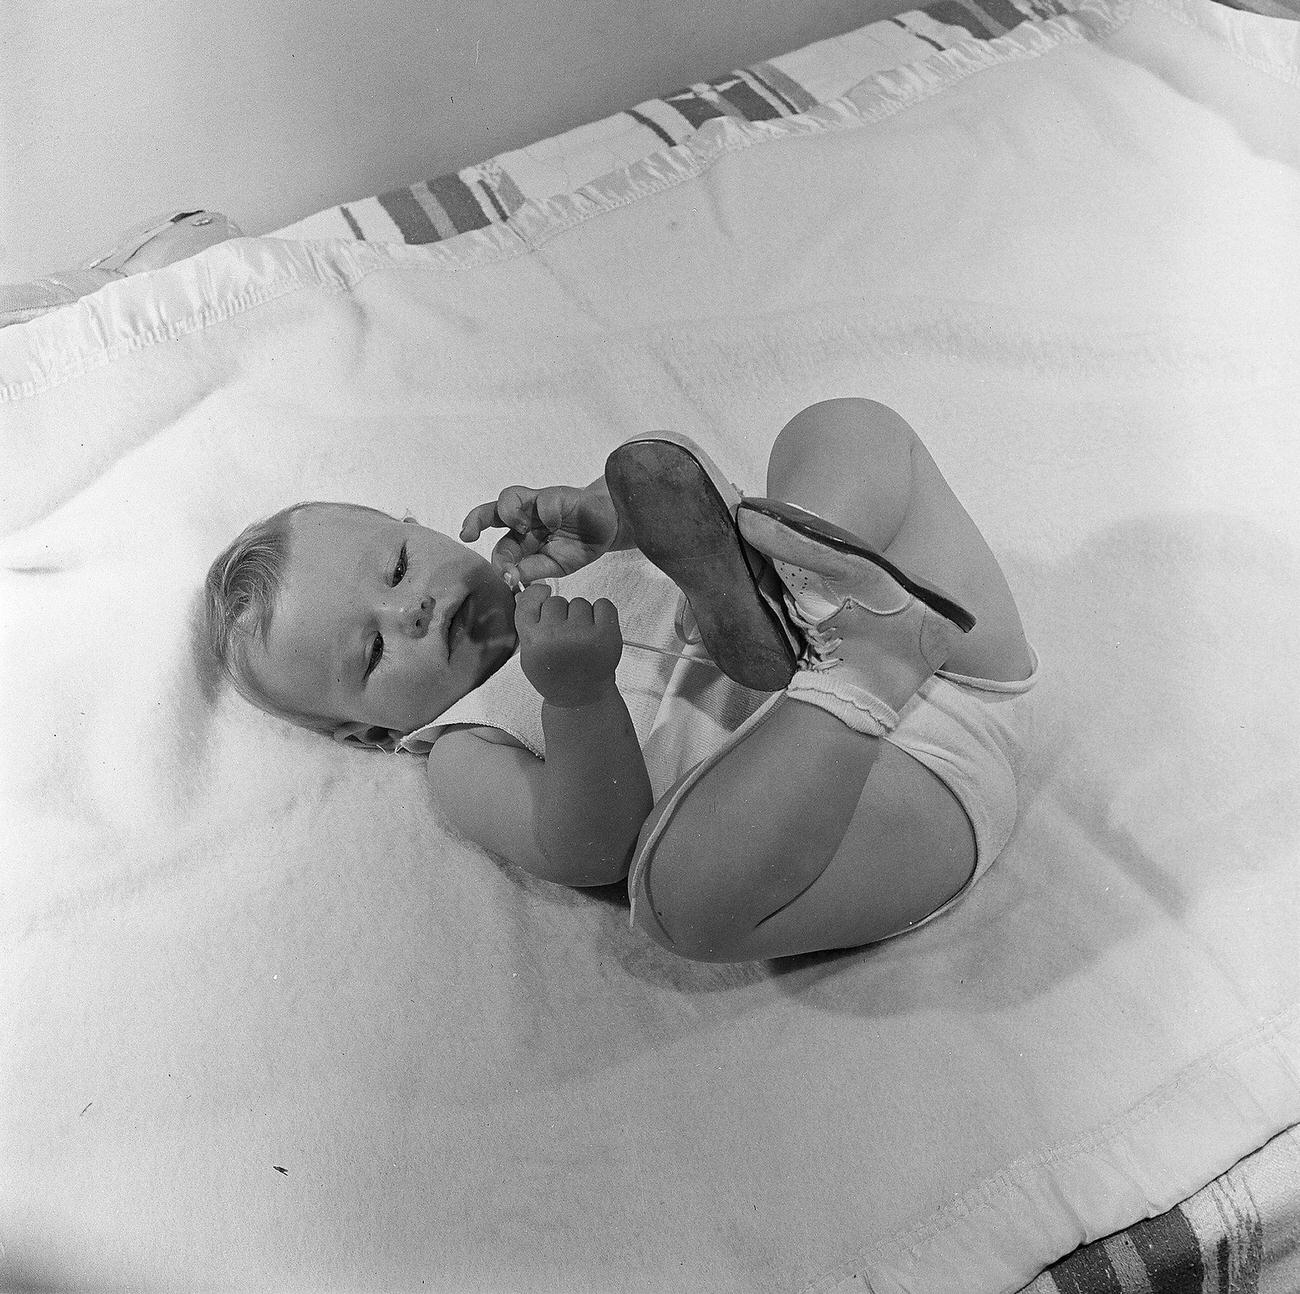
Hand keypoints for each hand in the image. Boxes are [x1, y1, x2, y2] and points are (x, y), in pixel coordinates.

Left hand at [460, 482, 618, 585]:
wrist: (609, 528)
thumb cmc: (578, 546)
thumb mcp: (555, 565)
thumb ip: (533, 570)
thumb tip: (511, 579)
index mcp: (521, 538)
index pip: (500, 546)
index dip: (500, 562)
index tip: (507, 577)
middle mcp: (524, 518)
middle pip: (491, 511)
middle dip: (475, 520)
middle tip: (468, 534)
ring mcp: (539, 504)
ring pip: (509, 496)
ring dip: (508, 511)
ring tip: (520, 527)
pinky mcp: (558, 494)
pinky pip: (545, 498)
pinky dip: (546, 511)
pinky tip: (554, 523)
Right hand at [514, 583, 622, 707]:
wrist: (580, 697)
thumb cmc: (554, 673)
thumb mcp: (529, 654)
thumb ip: (526, 623)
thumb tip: (527, 592)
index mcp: (533, 640)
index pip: (529, 601)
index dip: (536, 594)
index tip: (543, 593)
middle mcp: (555, 635)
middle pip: (556, 601)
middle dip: (561, 613)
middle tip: (565, 636)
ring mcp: (581, 634)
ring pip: (579, 602)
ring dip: (581, 615)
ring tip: (581, 638)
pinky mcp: (606, 634)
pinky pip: (603, 604)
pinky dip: (602, 613)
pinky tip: (597, 630)